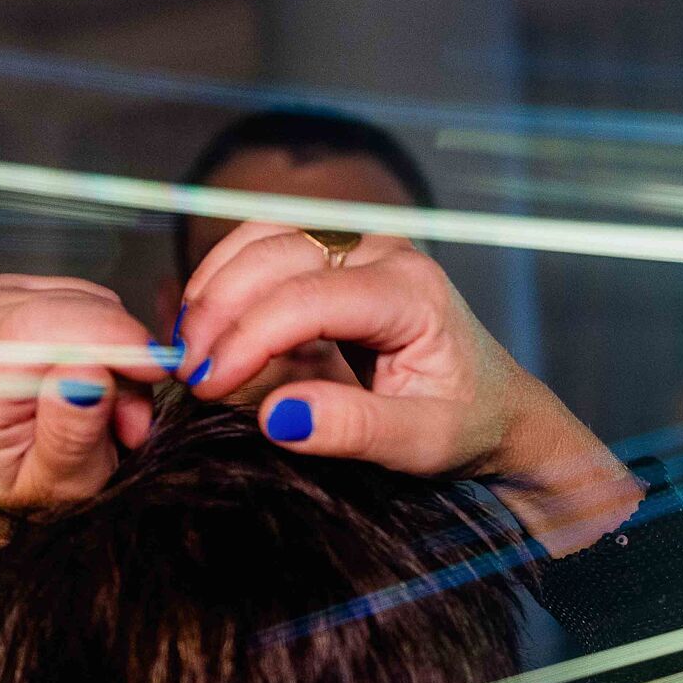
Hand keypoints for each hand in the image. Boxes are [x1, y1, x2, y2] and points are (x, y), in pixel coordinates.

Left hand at [0, 275, 166, 514]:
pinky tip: (95, 369)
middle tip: (130, 420)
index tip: (156, 369)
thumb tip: (86, 372)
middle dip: (119, 355)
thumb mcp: (59, 484)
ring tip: (110, 407)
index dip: (109, 337)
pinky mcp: (0, 292)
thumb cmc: (28, 488)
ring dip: (113, 347)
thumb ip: (70, 433)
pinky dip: (100, 327)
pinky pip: (72, 287)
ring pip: (81, 297)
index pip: (40, 326)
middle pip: (67, 307)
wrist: (1, 482)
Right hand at [174, 223, 641, 552]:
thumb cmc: (466, 425)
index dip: (247, 338)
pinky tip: (208, 329)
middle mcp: (384, 252)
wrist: (497, 409)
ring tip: (189, 350)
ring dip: (215, 287)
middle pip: (276, 253)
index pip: (308, 298)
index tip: (205, 387)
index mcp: (411, 290)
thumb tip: (279, 417)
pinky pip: (267, 248)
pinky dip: (227, 280)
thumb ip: (355, 429)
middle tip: (185, 375)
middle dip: (220, 310)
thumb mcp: (422, 444)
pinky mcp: (336, 257)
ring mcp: (358, 246)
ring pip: (263, 238)